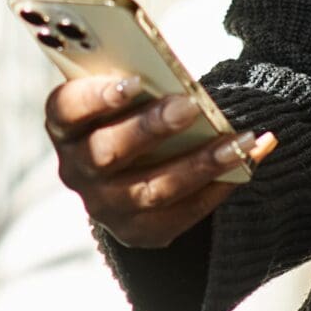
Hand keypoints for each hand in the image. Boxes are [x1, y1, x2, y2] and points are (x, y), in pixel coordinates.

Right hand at [44, 75, 276, 248]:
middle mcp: (77, 170)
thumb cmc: (132, 111)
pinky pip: (178, 216)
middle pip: (108, 153)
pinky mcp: (137, 233)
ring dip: (199, 163)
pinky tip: (244, 165)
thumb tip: (179, 77)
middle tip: (190, 105)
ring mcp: (105, 207)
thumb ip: (138, 82)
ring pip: (151, 190)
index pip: (66, 110)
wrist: (133, 167)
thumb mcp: (124, 92)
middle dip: (151, 128)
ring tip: (239, 141)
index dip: (95, 97)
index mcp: (66, 126)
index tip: (134, 80)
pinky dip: (214, 190)